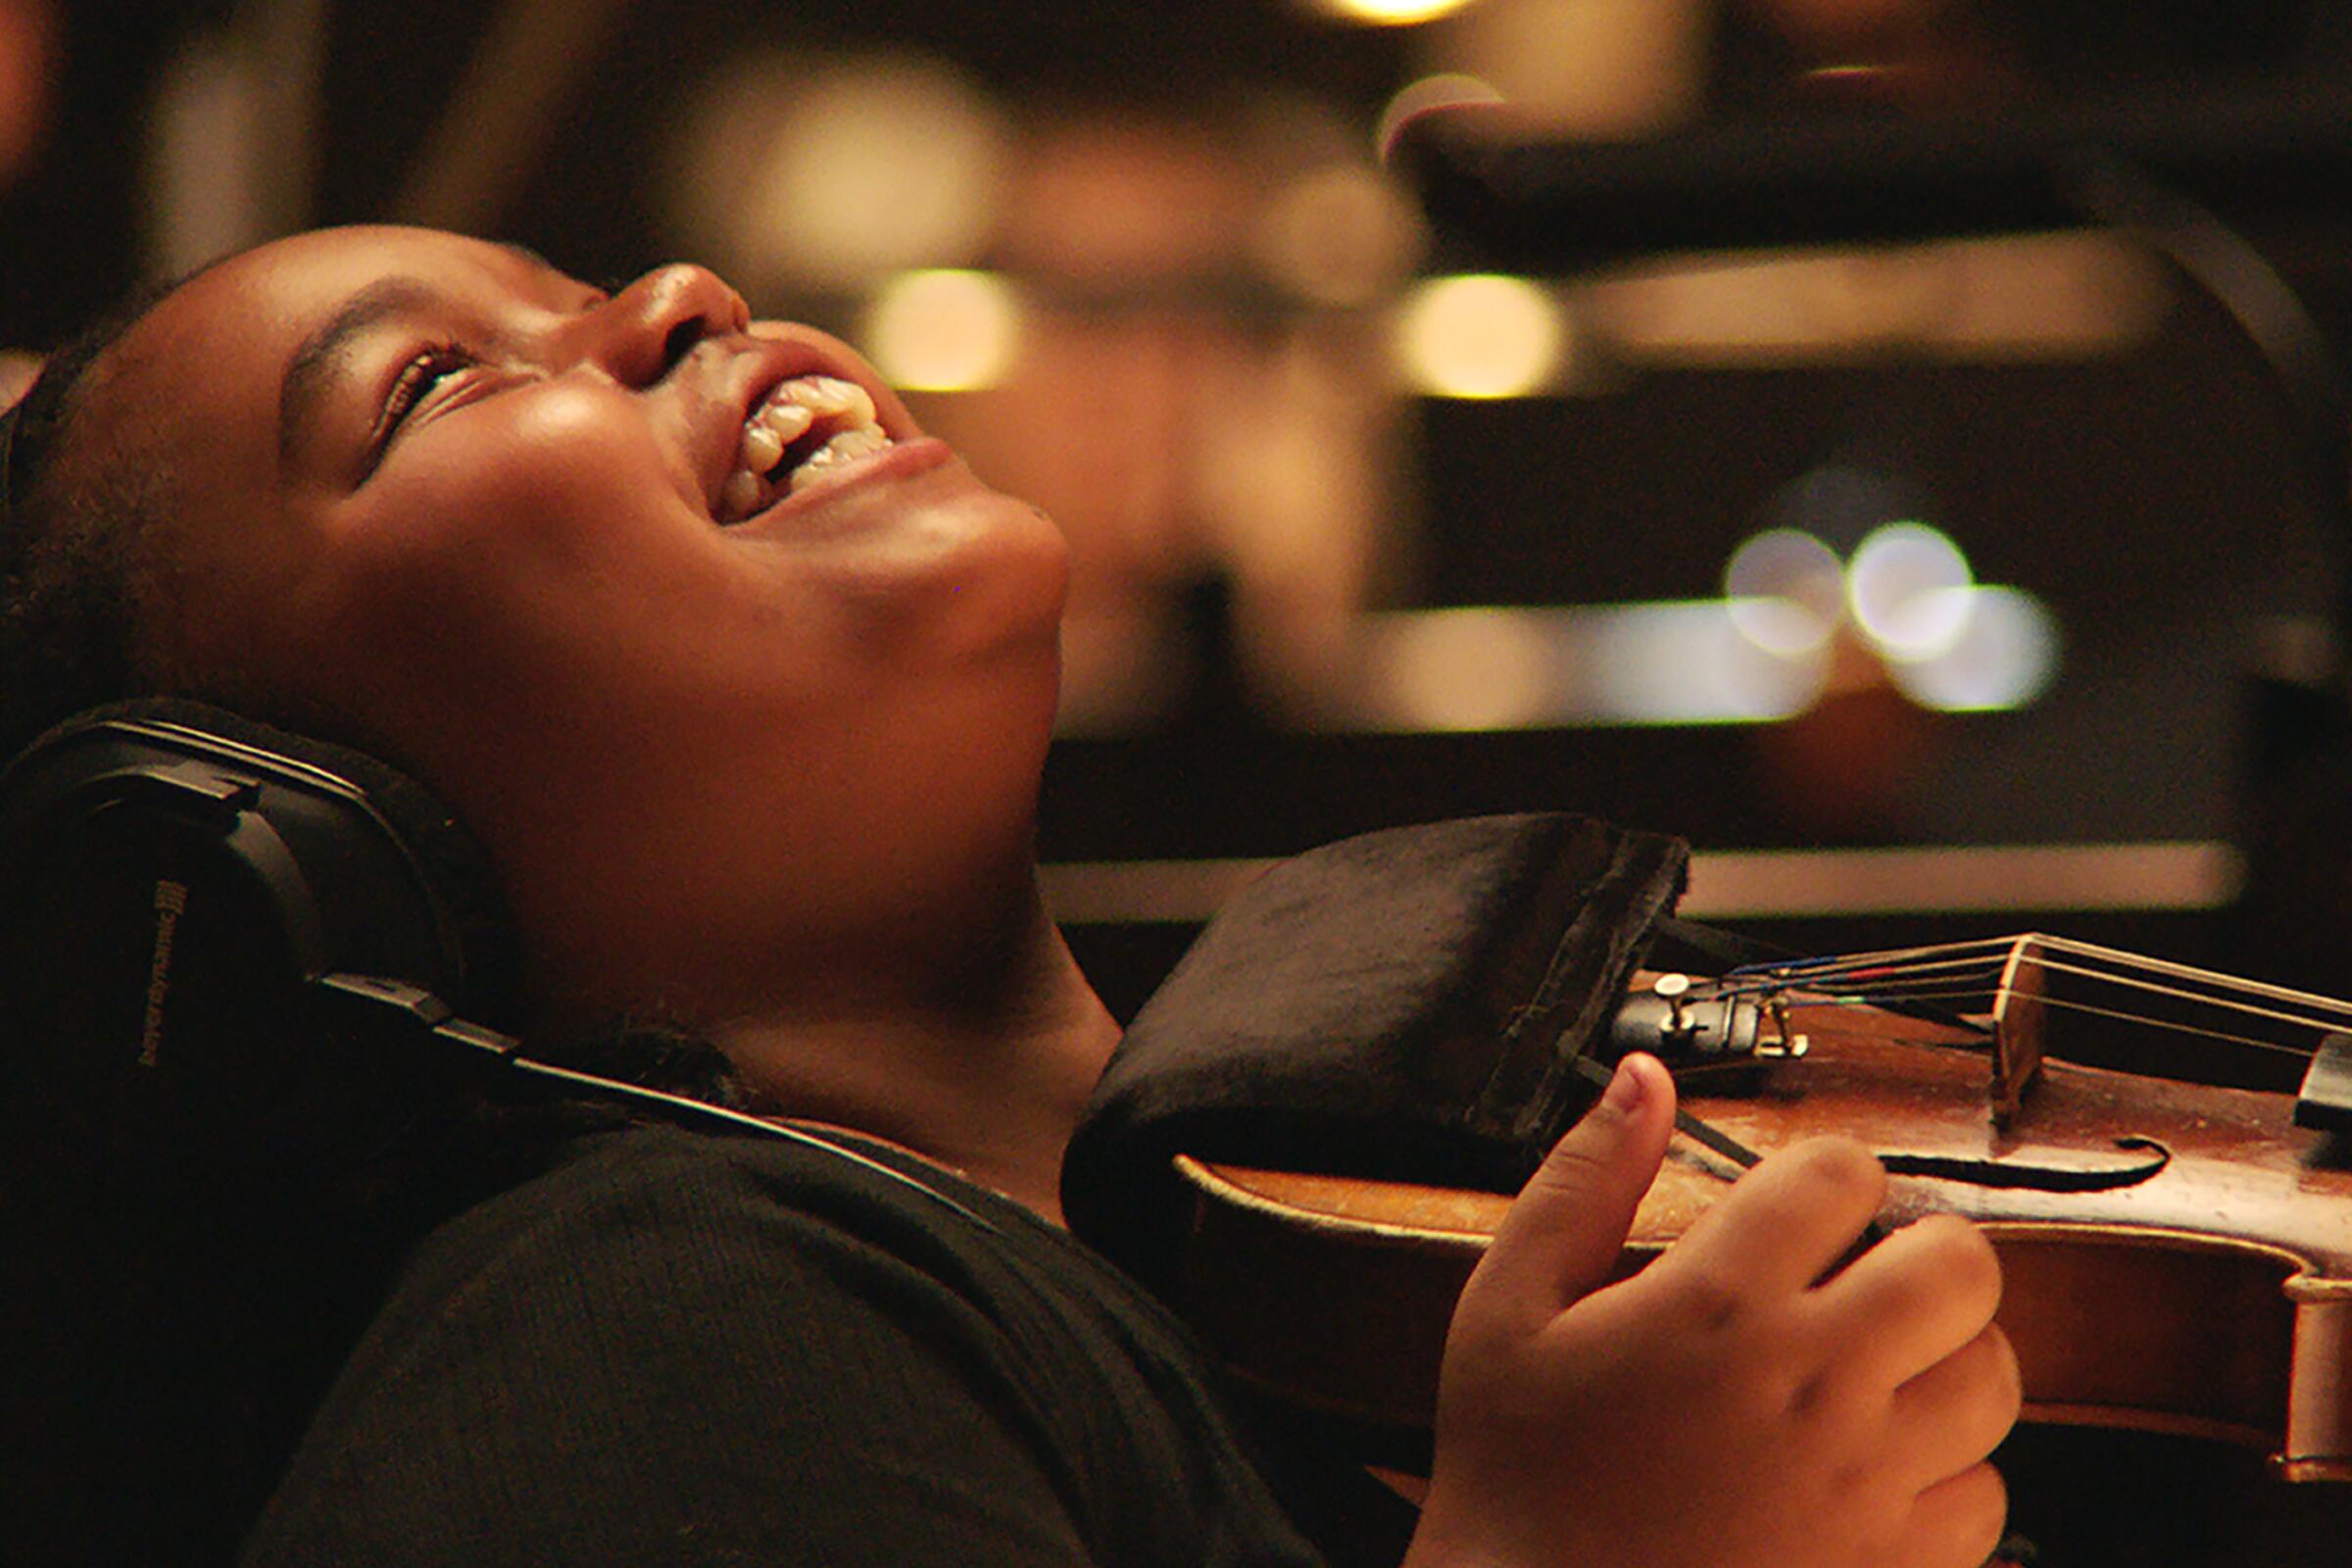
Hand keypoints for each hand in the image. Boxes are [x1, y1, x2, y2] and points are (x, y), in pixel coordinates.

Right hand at [1408, 1054, 2018, 1567]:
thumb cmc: (1517, 1475)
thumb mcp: (1508, 1308)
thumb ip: (1581, 1181)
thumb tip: (1643, 1079)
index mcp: (1717, 1304)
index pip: (1843, 1174)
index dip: (1823, 1176)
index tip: (1795, 1210)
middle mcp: (1812, 1383)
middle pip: (1958, 1263)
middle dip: (1917, 1251)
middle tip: (1860, 1277)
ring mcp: (1867, 1482)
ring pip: (1993, 1375)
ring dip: (1944, 1357)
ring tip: (1873, 1370)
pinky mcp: (1895, 1566)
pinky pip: (1987, 1494)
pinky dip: (1946, 1473)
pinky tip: (1869, 1469)